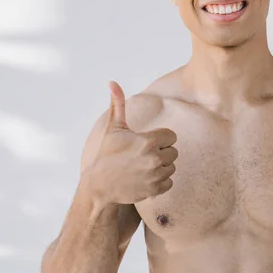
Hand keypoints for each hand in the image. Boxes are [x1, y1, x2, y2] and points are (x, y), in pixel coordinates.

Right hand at [85, 81, 177, 205]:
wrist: (99, 185)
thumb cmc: (107, 154)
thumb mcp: (113, 128)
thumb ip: (118, 104)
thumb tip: (112, 82)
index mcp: (148, 141)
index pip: (171, 136)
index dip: (160, 138)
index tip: (146, 142)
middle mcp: (154, 158)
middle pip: (173, 151)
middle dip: (162, 152)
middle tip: (143, 156)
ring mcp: (155, 175)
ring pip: (172, 167)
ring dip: (161, 167)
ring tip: (144, 167)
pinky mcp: (154, 190)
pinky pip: (169, 182)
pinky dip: (161, 182)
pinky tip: (146, 178)